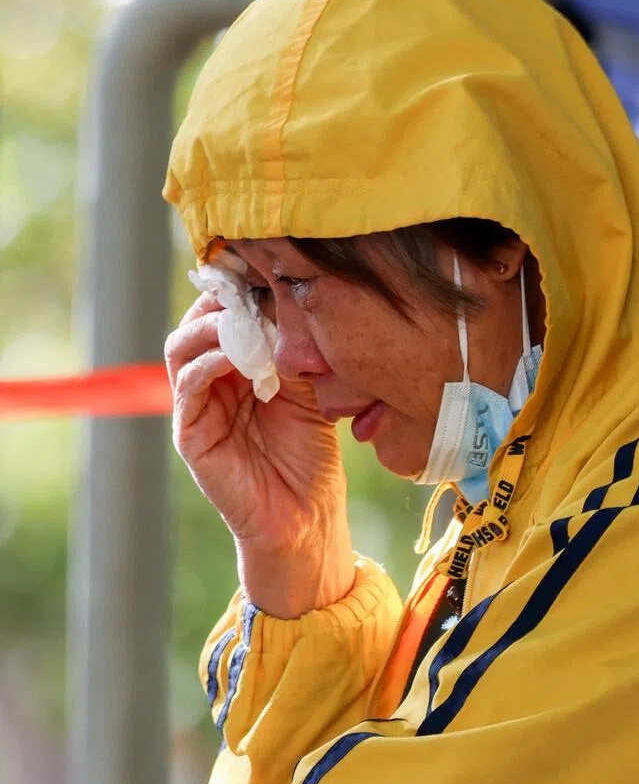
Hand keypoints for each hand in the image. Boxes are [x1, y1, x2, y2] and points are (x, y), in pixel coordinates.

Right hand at [165, 293, 353, 615]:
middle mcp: (212, 383)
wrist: (306, 515)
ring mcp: (197, 408)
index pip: (223, 316)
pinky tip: (235, 358)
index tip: (261, 269)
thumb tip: (290, 301)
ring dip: (212, 328)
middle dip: (222, 302)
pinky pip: (187, 387)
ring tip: (243, 321)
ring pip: (183, 348)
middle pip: (197, 323)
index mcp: (238, 370)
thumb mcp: (310, 391)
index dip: (236, 291)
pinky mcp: (190, 435)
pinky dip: (208, 363)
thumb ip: (294, 352)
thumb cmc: (311, 455)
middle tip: (249, 289)